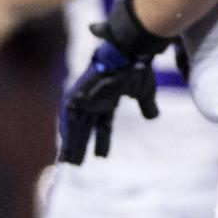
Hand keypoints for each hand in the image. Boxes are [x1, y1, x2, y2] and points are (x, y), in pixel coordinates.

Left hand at [59, 43, 157, 164]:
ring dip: (71, 143)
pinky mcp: (77, 94)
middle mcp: (93, 101)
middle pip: (85, 129)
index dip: (101, 141)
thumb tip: (152, 117)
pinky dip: (67, 130)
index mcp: (107, 101)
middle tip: (74, 164)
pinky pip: (69, 116)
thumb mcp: (145, 93)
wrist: (131, 54)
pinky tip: (65, 143)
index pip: (103, 126)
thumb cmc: (138, 69)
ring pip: (75, 125)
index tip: (100, 156)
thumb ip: (146, 106)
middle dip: (80, 146)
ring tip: (68, 161)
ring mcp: (84, 97)